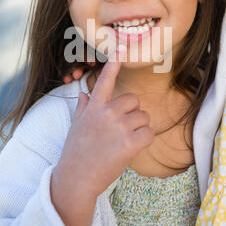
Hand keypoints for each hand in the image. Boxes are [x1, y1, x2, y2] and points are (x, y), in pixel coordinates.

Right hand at [56, 45, 154, 197]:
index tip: (121, 47)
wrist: (76, 178)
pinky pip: (149, 133)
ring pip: (144, 117)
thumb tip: (84, 92)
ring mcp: (118, 127)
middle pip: (134, 100)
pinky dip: (145, 141)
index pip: (105, 79)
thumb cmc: (76, 152)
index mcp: (94, 107)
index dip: (114, 63)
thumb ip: (83, 106)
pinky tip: (132, 149)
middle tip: (123, 129)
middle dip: (133, 113)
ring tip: (124, 142)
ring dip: (139, 129)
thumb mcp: (76, 125)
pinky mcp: (130, 143)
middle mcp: (106, 112)